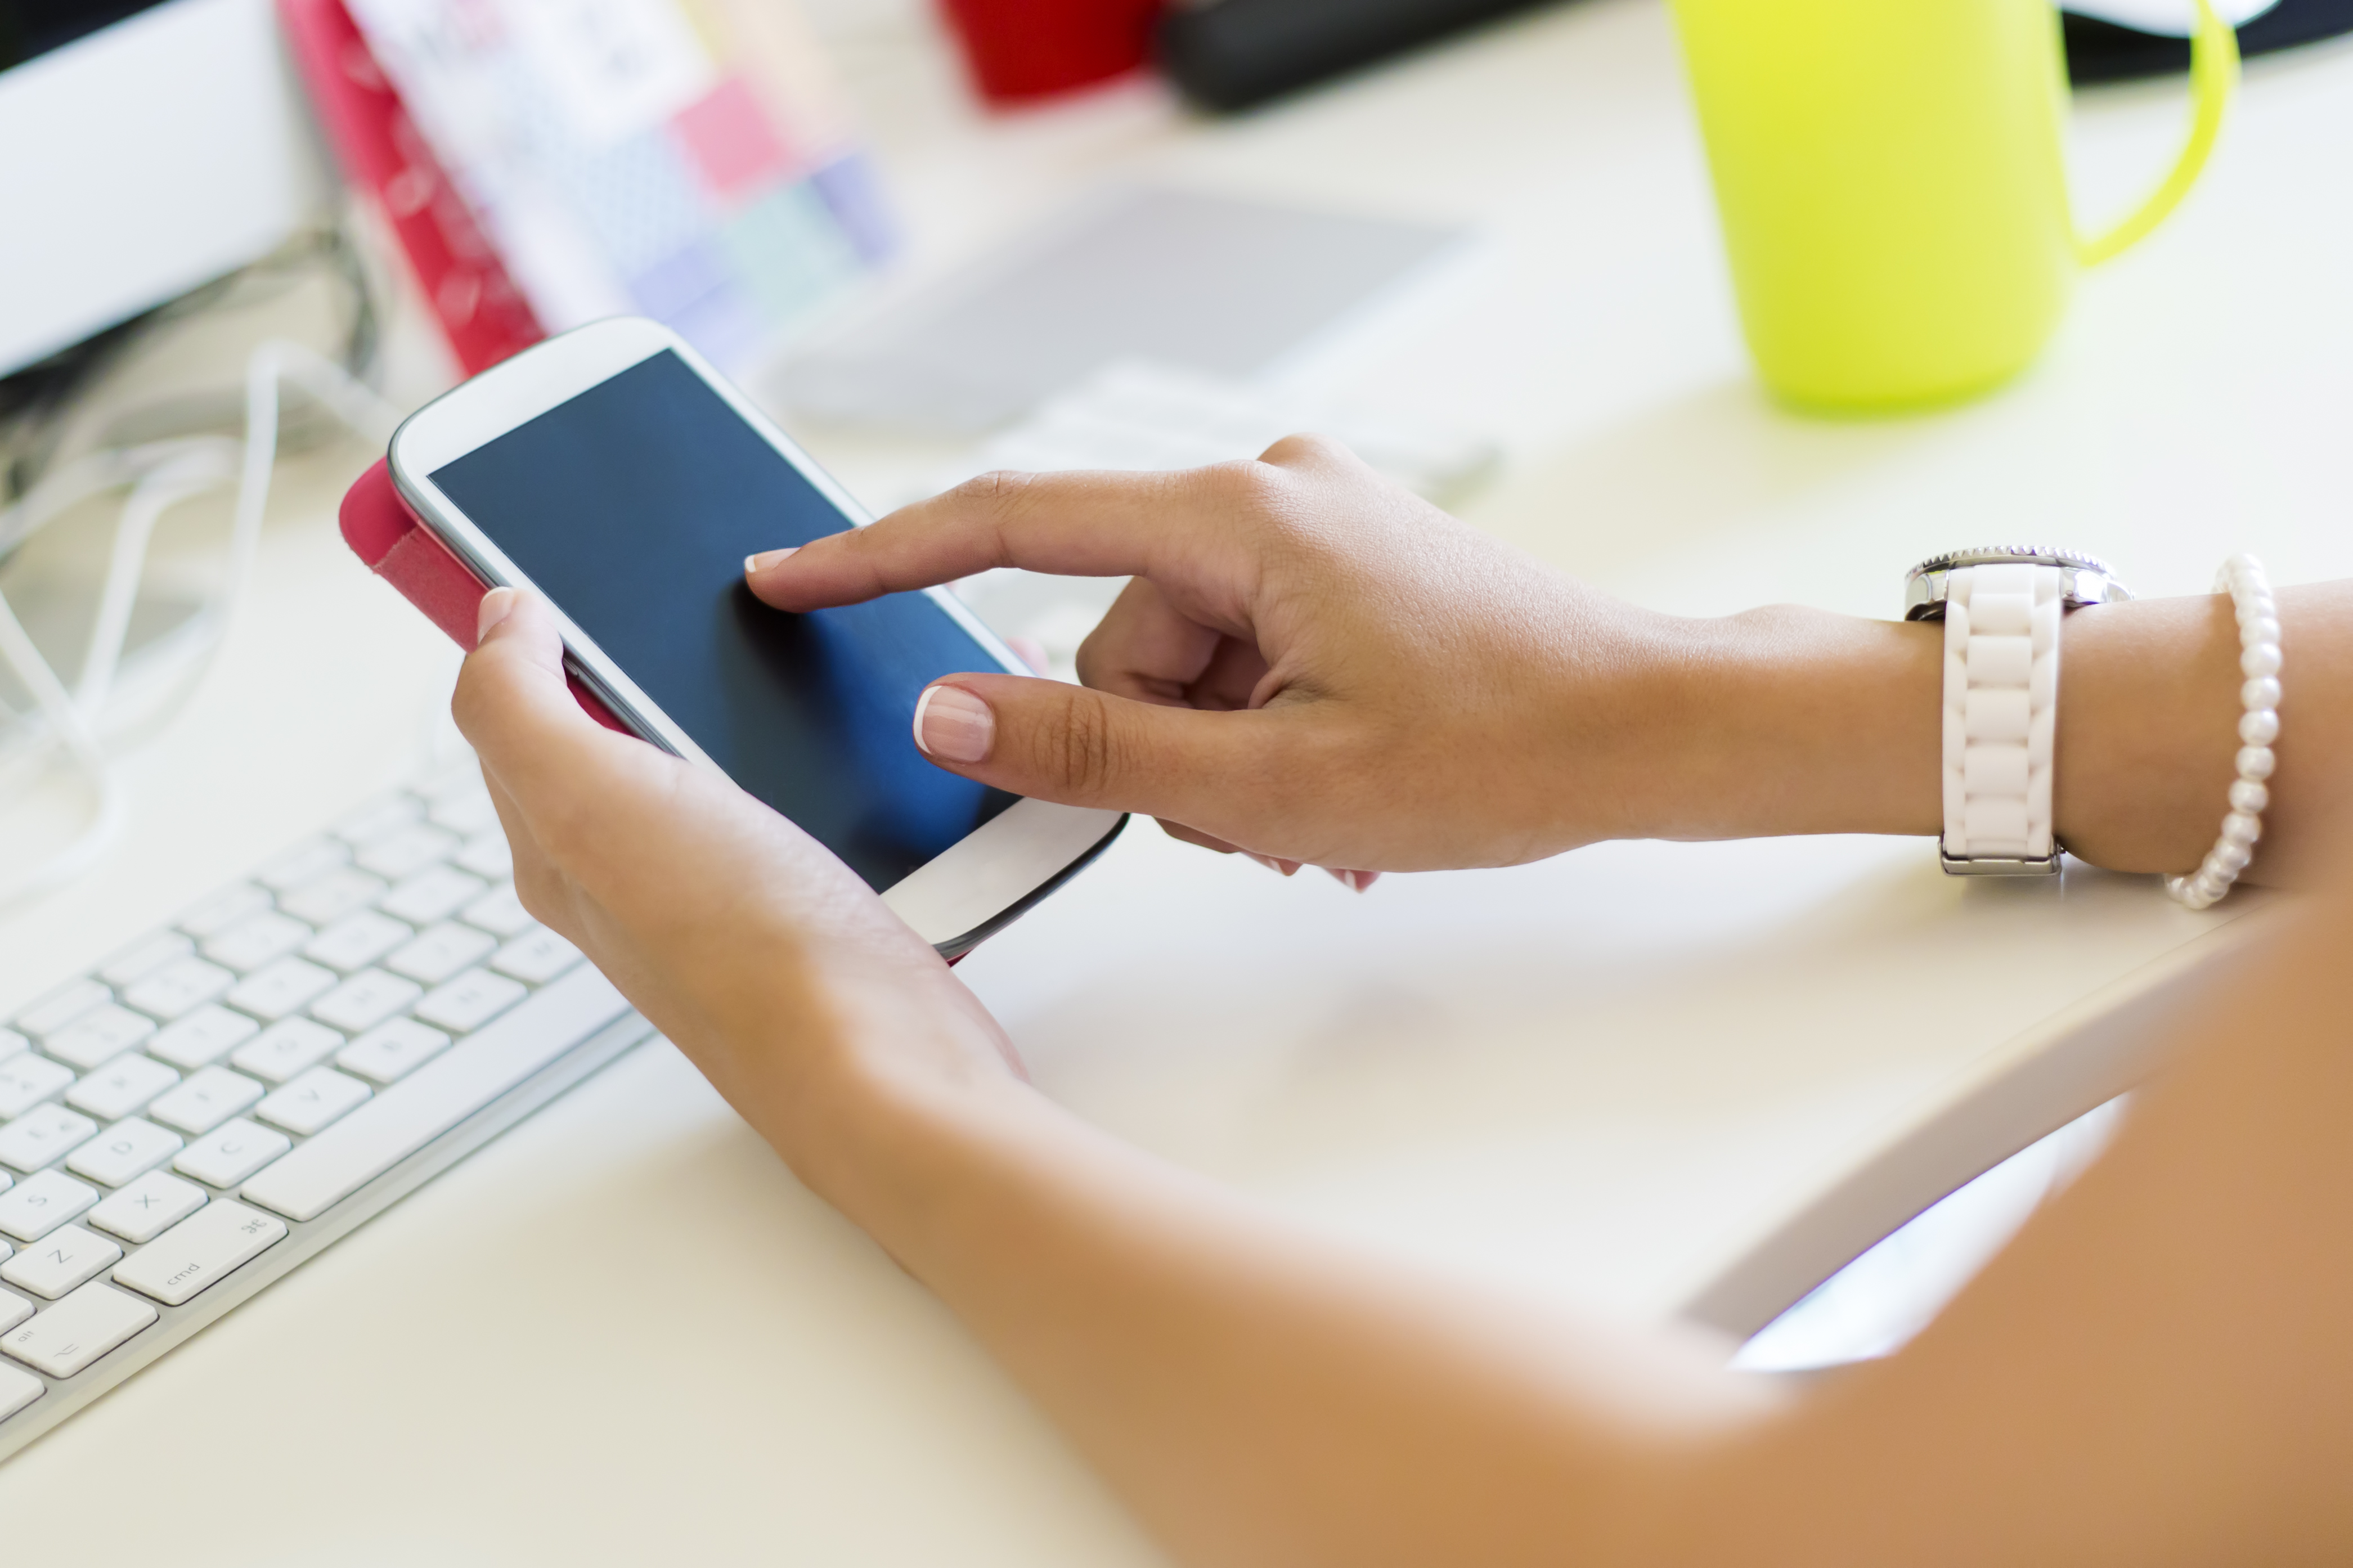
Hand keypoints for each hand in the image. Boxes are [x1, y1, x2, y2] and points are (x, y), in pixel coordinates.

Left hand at [451, 589, 1022, 1197]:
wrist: (890, 1069)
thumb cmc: (749, 952)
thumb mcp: (594, 797)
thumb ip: (520, 703)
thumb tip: (495, 615)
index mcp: (558, 839)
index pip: (510, 703)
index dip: (515, 617)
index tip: (538, 538)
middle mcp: (631, 866)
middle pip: (610, 722)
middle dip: (631, 643)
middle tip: (665, 576)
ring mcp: (725, 883)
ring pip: (705, 755)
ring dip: (727, 693)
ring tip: (762, 636)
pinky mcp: (814, 895)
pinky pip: (790, 795)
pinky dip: (803, 748)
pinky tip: (839, 728)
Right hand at [749, 438, 1728, 873]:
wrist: (1651, 727)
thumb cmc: (1505, 746)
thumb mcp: (1274, 782)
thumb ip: (1095, 749)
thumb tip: (952, 710)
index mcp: (1237, 518)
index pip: (1011, 523)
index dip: (882, 558)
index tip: (789, 580)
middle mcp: (1264, 491)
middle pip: (1110, 634)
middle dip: (1153, 745)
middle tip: (1253, 820)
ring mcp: (1305, 523)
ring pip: (1174, 662)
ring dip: (1217, 756)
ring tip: (1317, 815)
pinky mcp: (1335, 561)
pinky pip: (1237, 652)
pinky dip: (1259, 732)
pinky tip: (1334, 787)